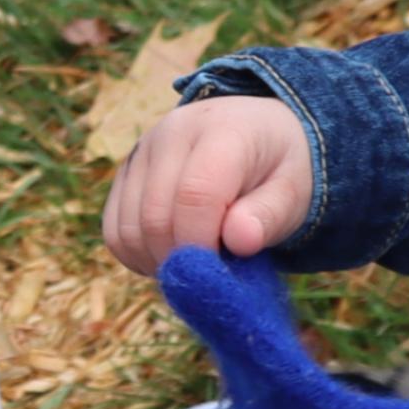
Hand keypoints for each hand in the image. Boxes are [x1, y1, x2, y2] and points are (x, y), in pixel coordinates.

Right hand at [105, 96, 317, 272]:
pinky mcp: (123, 173)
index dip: (203, 247)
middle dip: (181, 262)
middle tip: (212, 278)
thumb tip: (239, 240)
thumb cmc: (278, 168)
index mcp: (221, 131)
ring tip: (195, 264)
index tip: (221, 276)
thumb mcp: (293, 191)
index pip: (195, 196)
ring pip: (129, 229)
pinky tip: (170, 256)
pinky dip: (137, 257)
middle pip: (155, 217)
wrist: (256, 133)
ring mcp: (141, 151)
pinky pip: (114, 232)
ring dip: (158, 263)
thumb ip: (270, 215)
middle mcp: (171, 133)